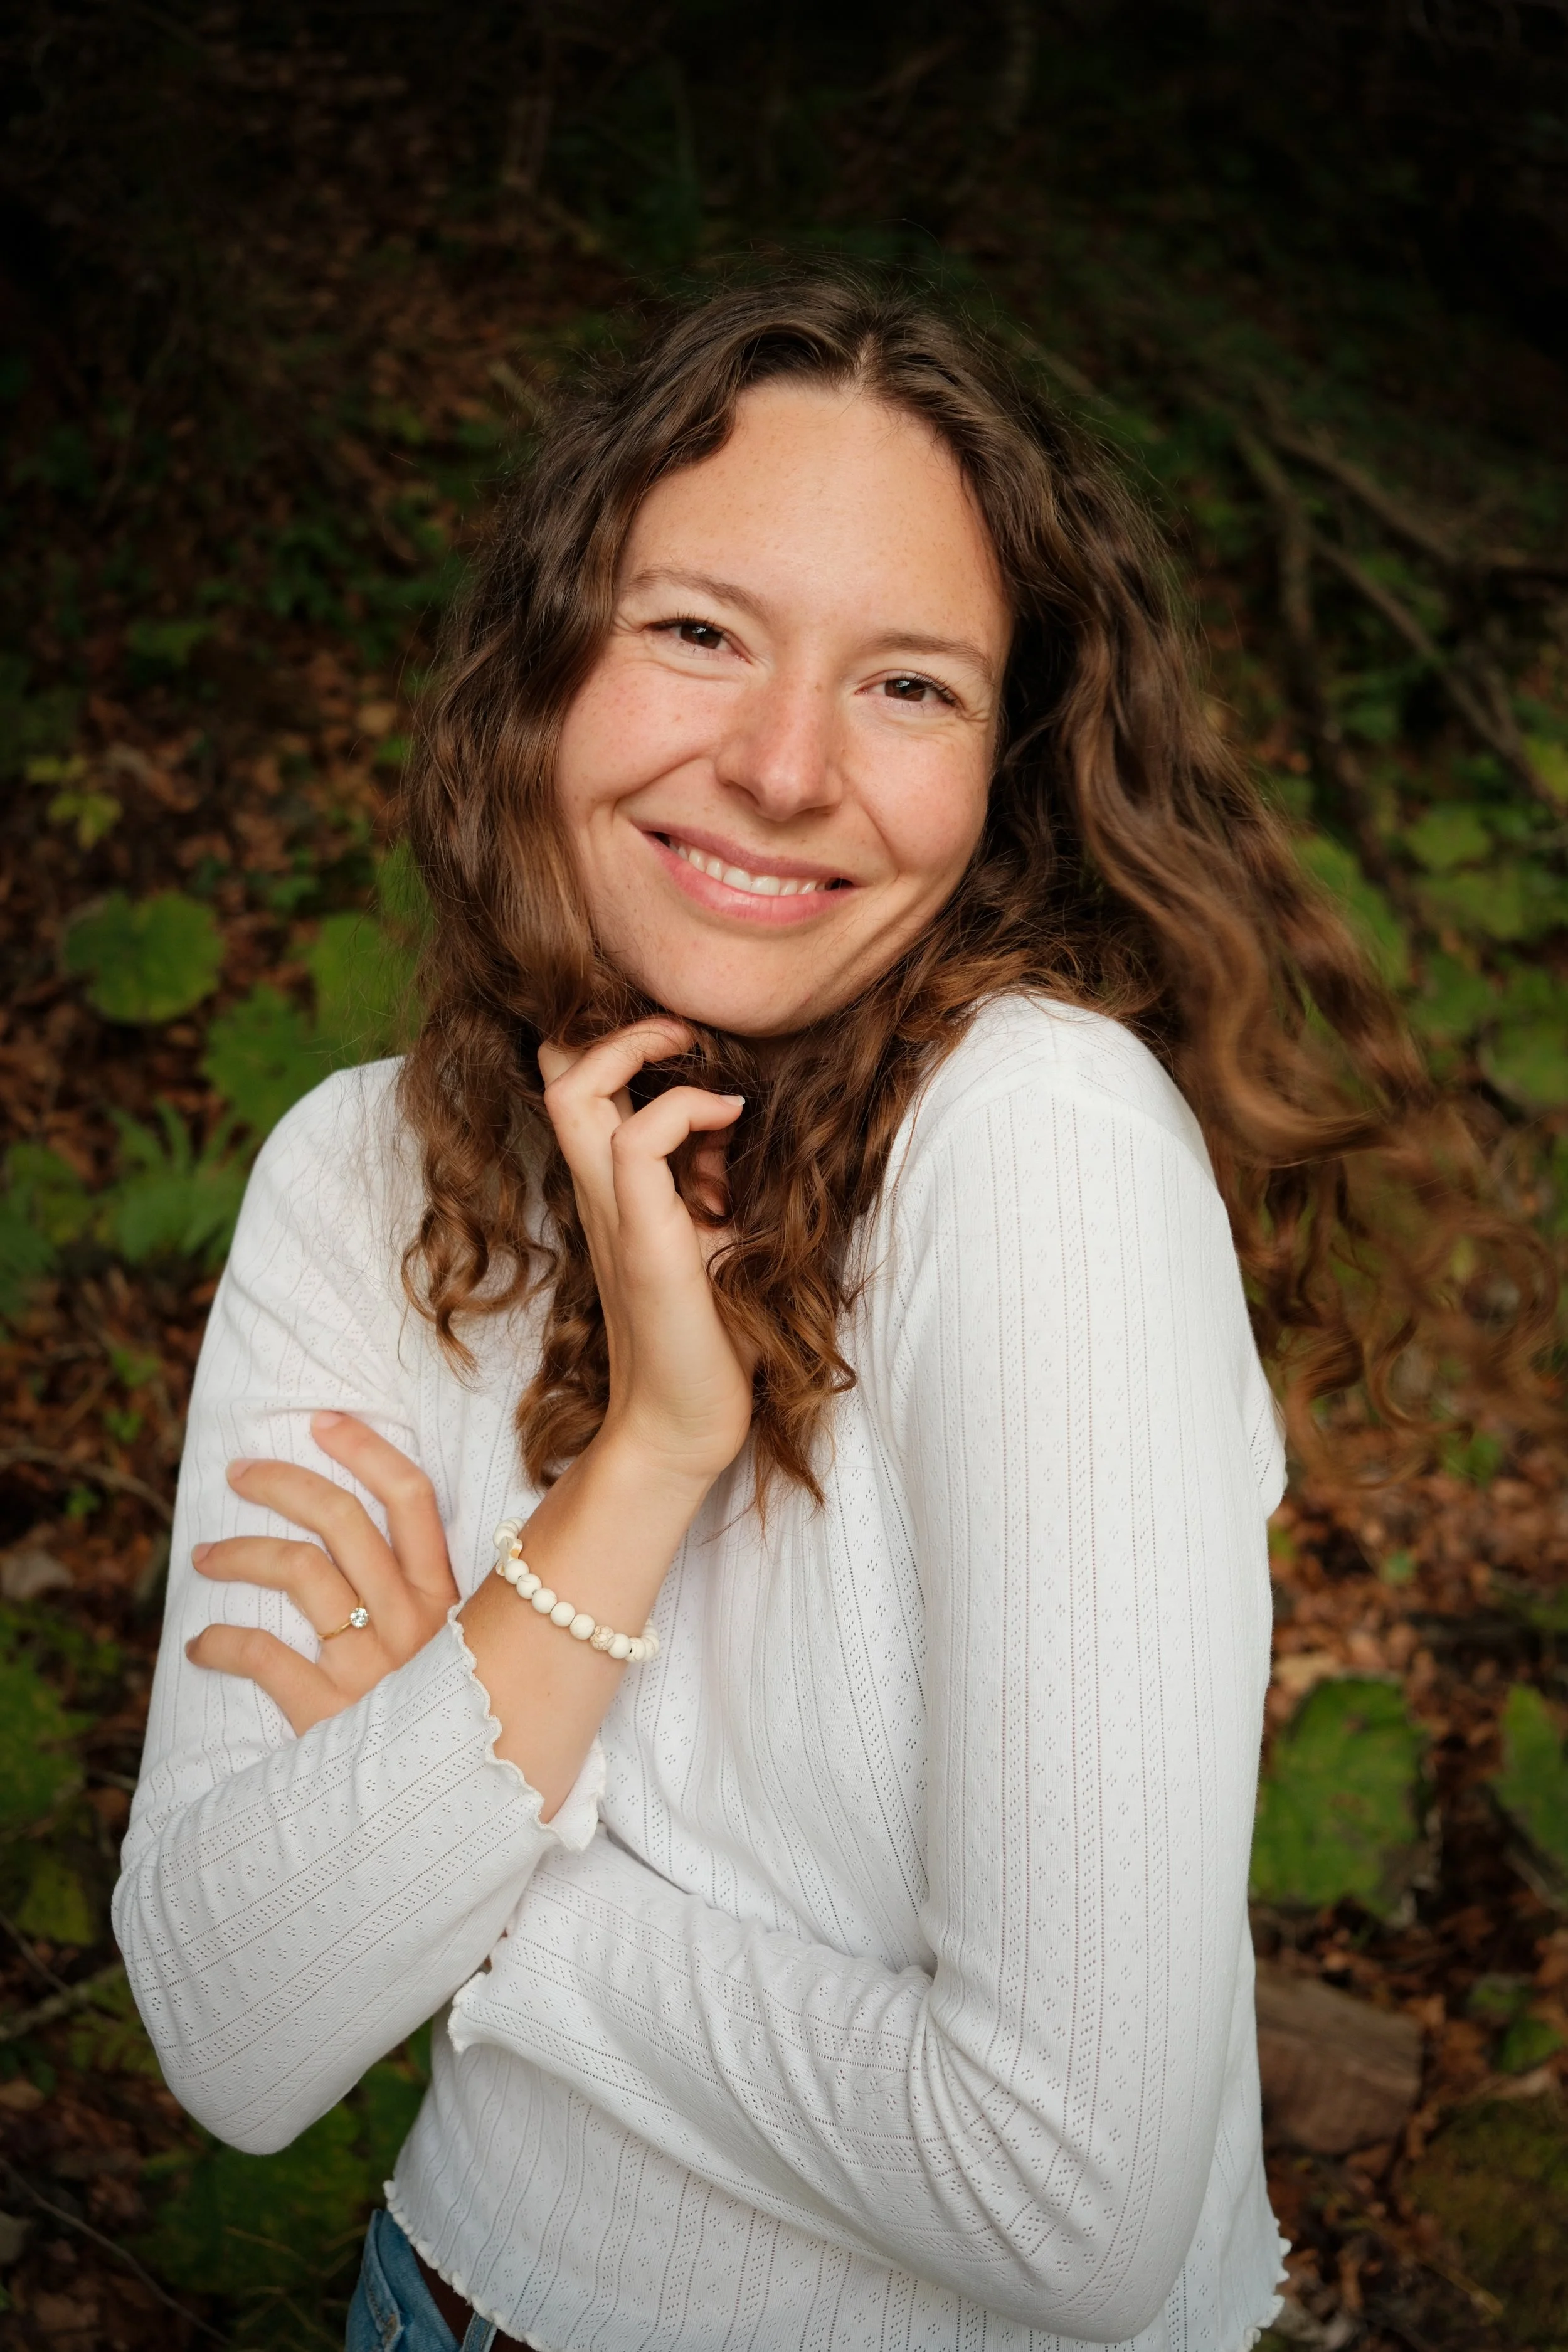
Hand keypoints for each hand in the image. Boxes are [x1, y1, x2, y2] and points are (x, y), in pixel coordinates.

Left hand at [185, 1412, 458, 1731]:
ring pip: (298, 1571)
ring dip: (240, 1553)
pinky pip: (263, 1657)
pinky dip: (221, 1644)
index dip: (364, 1450)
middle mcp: (413, 1624)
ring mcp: (373, 1668)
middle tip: (240, 1474)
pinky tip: (202, 1647)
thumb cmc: (453, 1727)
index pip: (411, 1499)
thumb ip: (429, 1605)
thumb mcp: (462, 1658)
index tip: (321, 1422)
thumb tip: (380, 1546)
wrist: (452, 1816)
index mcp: (449, 1602)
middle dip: (282, 1483)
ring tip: (205, 1558)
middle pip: (341, 1520)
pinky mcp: (331, 1716)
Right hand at [539, 1018, 754, 1485]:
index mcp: (611, 1189)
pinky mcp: (644, 1242)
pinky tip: (728, 1116)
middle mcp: (598, 1192)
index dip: (609, 1037)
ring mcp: (614, 1214)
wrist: (684, 1425)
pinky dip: (683, 1109)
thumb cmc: (708, 1336)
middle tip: (677, 1026)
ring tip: (689, 1048)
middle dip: (606, 1024)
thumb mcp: (716, 1234)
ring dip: (632, 1048)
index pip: (575, 1086)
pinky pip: (636, 1143)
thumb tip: (728, 1113)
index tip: (682, 1036)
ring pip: (574, 1093)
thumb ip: (708, 1175)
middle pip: (556, 1072)